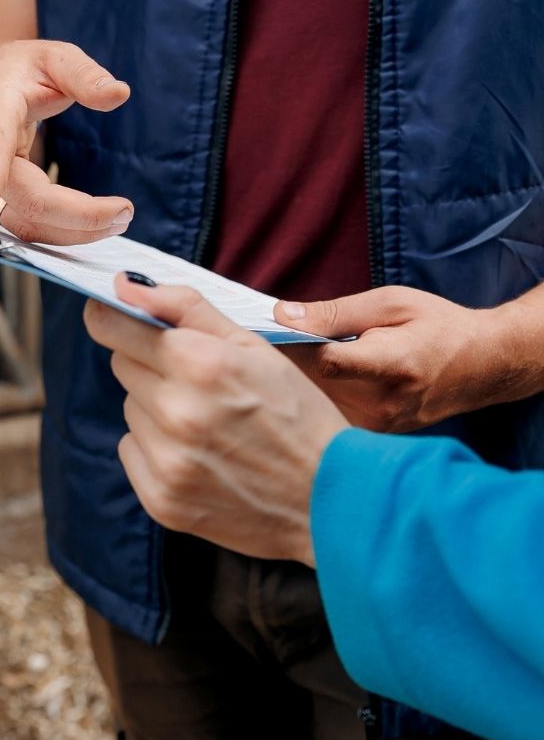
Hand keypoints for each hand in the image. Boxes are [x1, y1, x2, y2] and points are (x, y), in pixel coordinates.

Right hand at [0, 40, 133, 241]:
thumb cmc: (16, 70)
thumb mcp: (54, 57)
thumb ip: (85, 75)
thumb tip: (119, 93)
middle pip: (27, 201)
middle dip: (78, 215)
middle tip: (125, 211)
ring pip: (24, 223)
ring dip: (72, 230)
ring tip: (116, 217)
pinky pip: (23, 225)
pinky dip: (60, 230)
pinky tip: (89, 221)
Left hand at [84, 274, 349, 566]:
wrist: (332, 499)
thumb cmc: (297, 414)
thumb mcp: (254, 347)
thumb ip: (185, 308)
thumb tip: (124, 285)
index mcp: (200, 364)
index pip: (112, 326)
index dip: (114, 319)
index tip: (117, 319)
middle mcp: (176, 412)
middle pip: (122, 366)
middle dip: (152, 365)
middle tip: (200, 382)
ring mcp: (167, 460)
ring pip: (130, 410)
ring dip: (156, 409)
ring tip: (209, 424)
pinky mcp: (160, 499)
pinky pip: (131, 450)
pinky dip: (156, 449)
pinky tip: (200, 455)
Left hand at [274, 286, 531, 432]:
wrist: (483, 367)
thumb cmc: (438, 327)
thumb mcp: (391, 304)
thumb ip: (336, 312)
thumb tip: (282, 315)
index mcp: (394, 366)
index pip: (326, 363)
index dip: (289, 344)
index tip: (264, 327)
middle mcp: (384, 405)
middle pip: (309, 384)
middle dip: (281, 360)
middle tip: (257, 337)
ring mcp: (377, 427)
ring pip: (311, 402)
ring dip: (291, 378)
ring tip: (280, 354)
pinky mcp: (370, 435)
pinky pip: (324, 411)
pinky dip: (309, 391)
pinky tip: (304, 373)